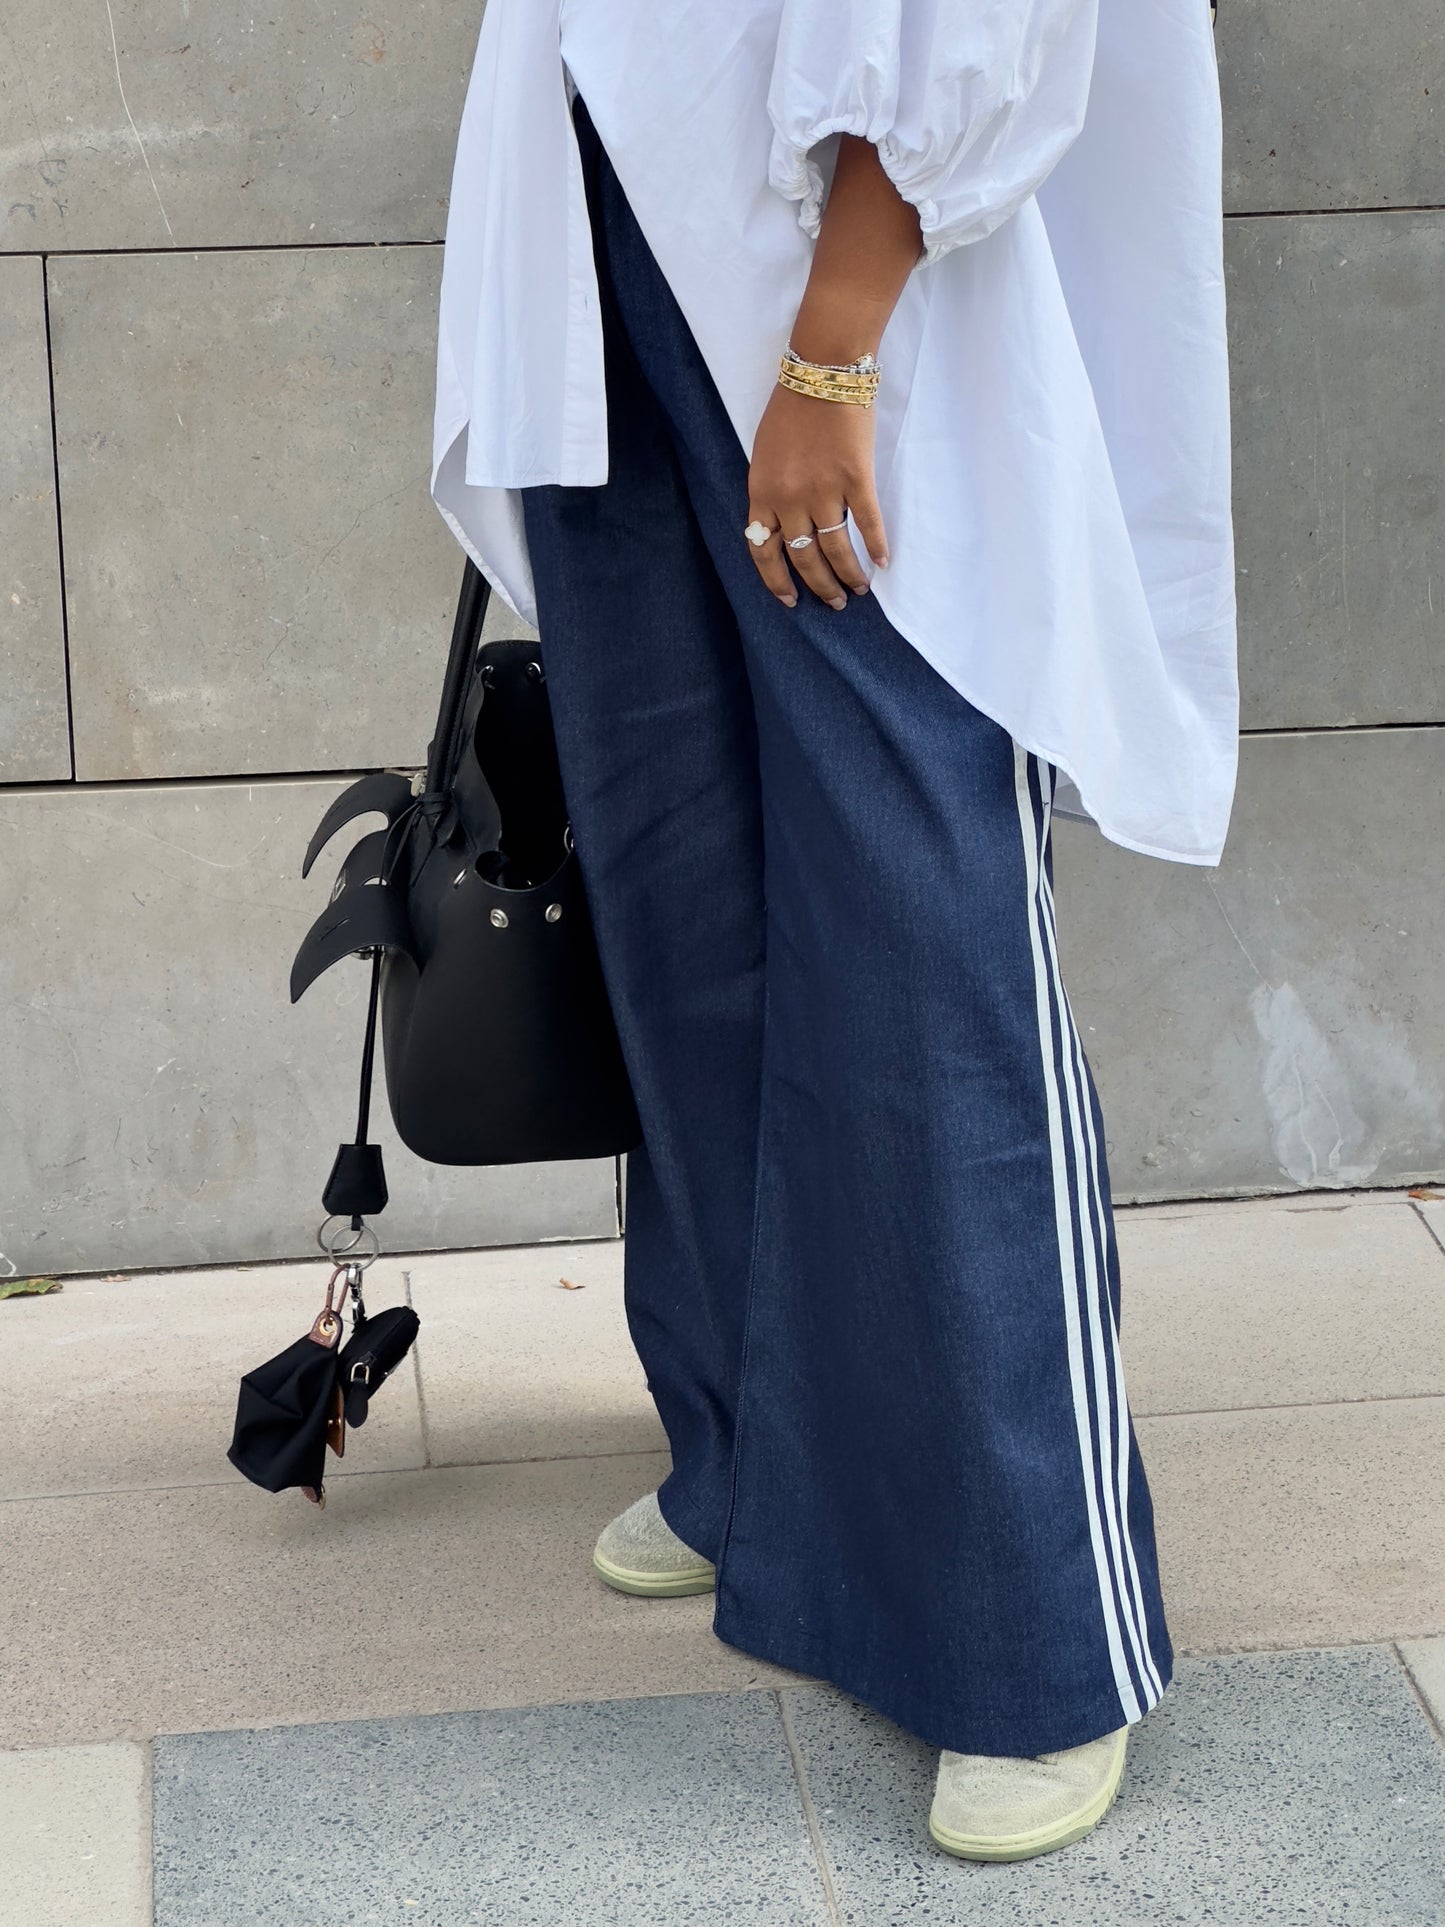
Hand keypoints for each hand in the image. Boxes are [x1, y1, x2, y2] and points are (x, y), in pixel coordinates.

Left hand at [746, 384, 889, 611]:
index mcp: (762, 492)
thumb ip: (770, 491)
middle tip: (833, 603)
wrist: (822, 371)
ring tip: (857, 590)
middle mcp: (790, 498)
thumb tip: (781, 525)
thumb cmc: (791, 407)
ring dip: (848, 575)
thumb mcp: (763, 454)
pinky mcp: (856, 479)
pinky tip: (883, 563)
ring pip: (836, 549)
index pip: (763, 551)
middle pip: (804, 557)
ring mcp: (824, 490)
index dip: (776, 582)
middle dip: (819, 586)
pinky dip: (876, 546)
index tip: (790, 601)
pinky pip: (868, 523)